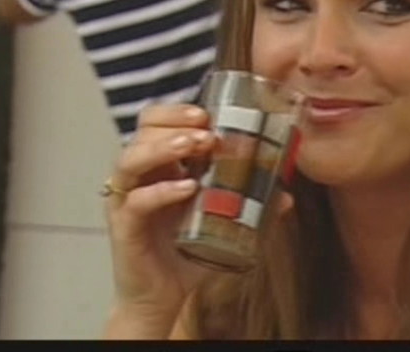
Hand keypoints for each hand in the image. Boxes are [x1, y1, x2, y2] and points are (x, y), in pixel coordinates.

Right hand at [103, 103, 295, 337]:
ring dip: (163, 147)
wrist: (164, 298)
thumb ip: (250, 206)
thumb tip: (285, 195)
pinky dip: (160, 192)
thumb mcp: (221, 221)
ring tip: (196, 145)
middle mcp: (139, 177)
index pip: (157, 122)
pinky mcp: (124, 228)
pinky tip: (187, 188)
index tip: (209, 114)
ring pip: (131, 159)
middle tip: (208, 131)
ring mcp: (126, 200)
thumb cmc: (187, 251)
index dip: (178, 112)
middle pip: (142, 131)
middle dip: (176, 123)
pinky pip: (135, 202)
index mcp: (160, 166)